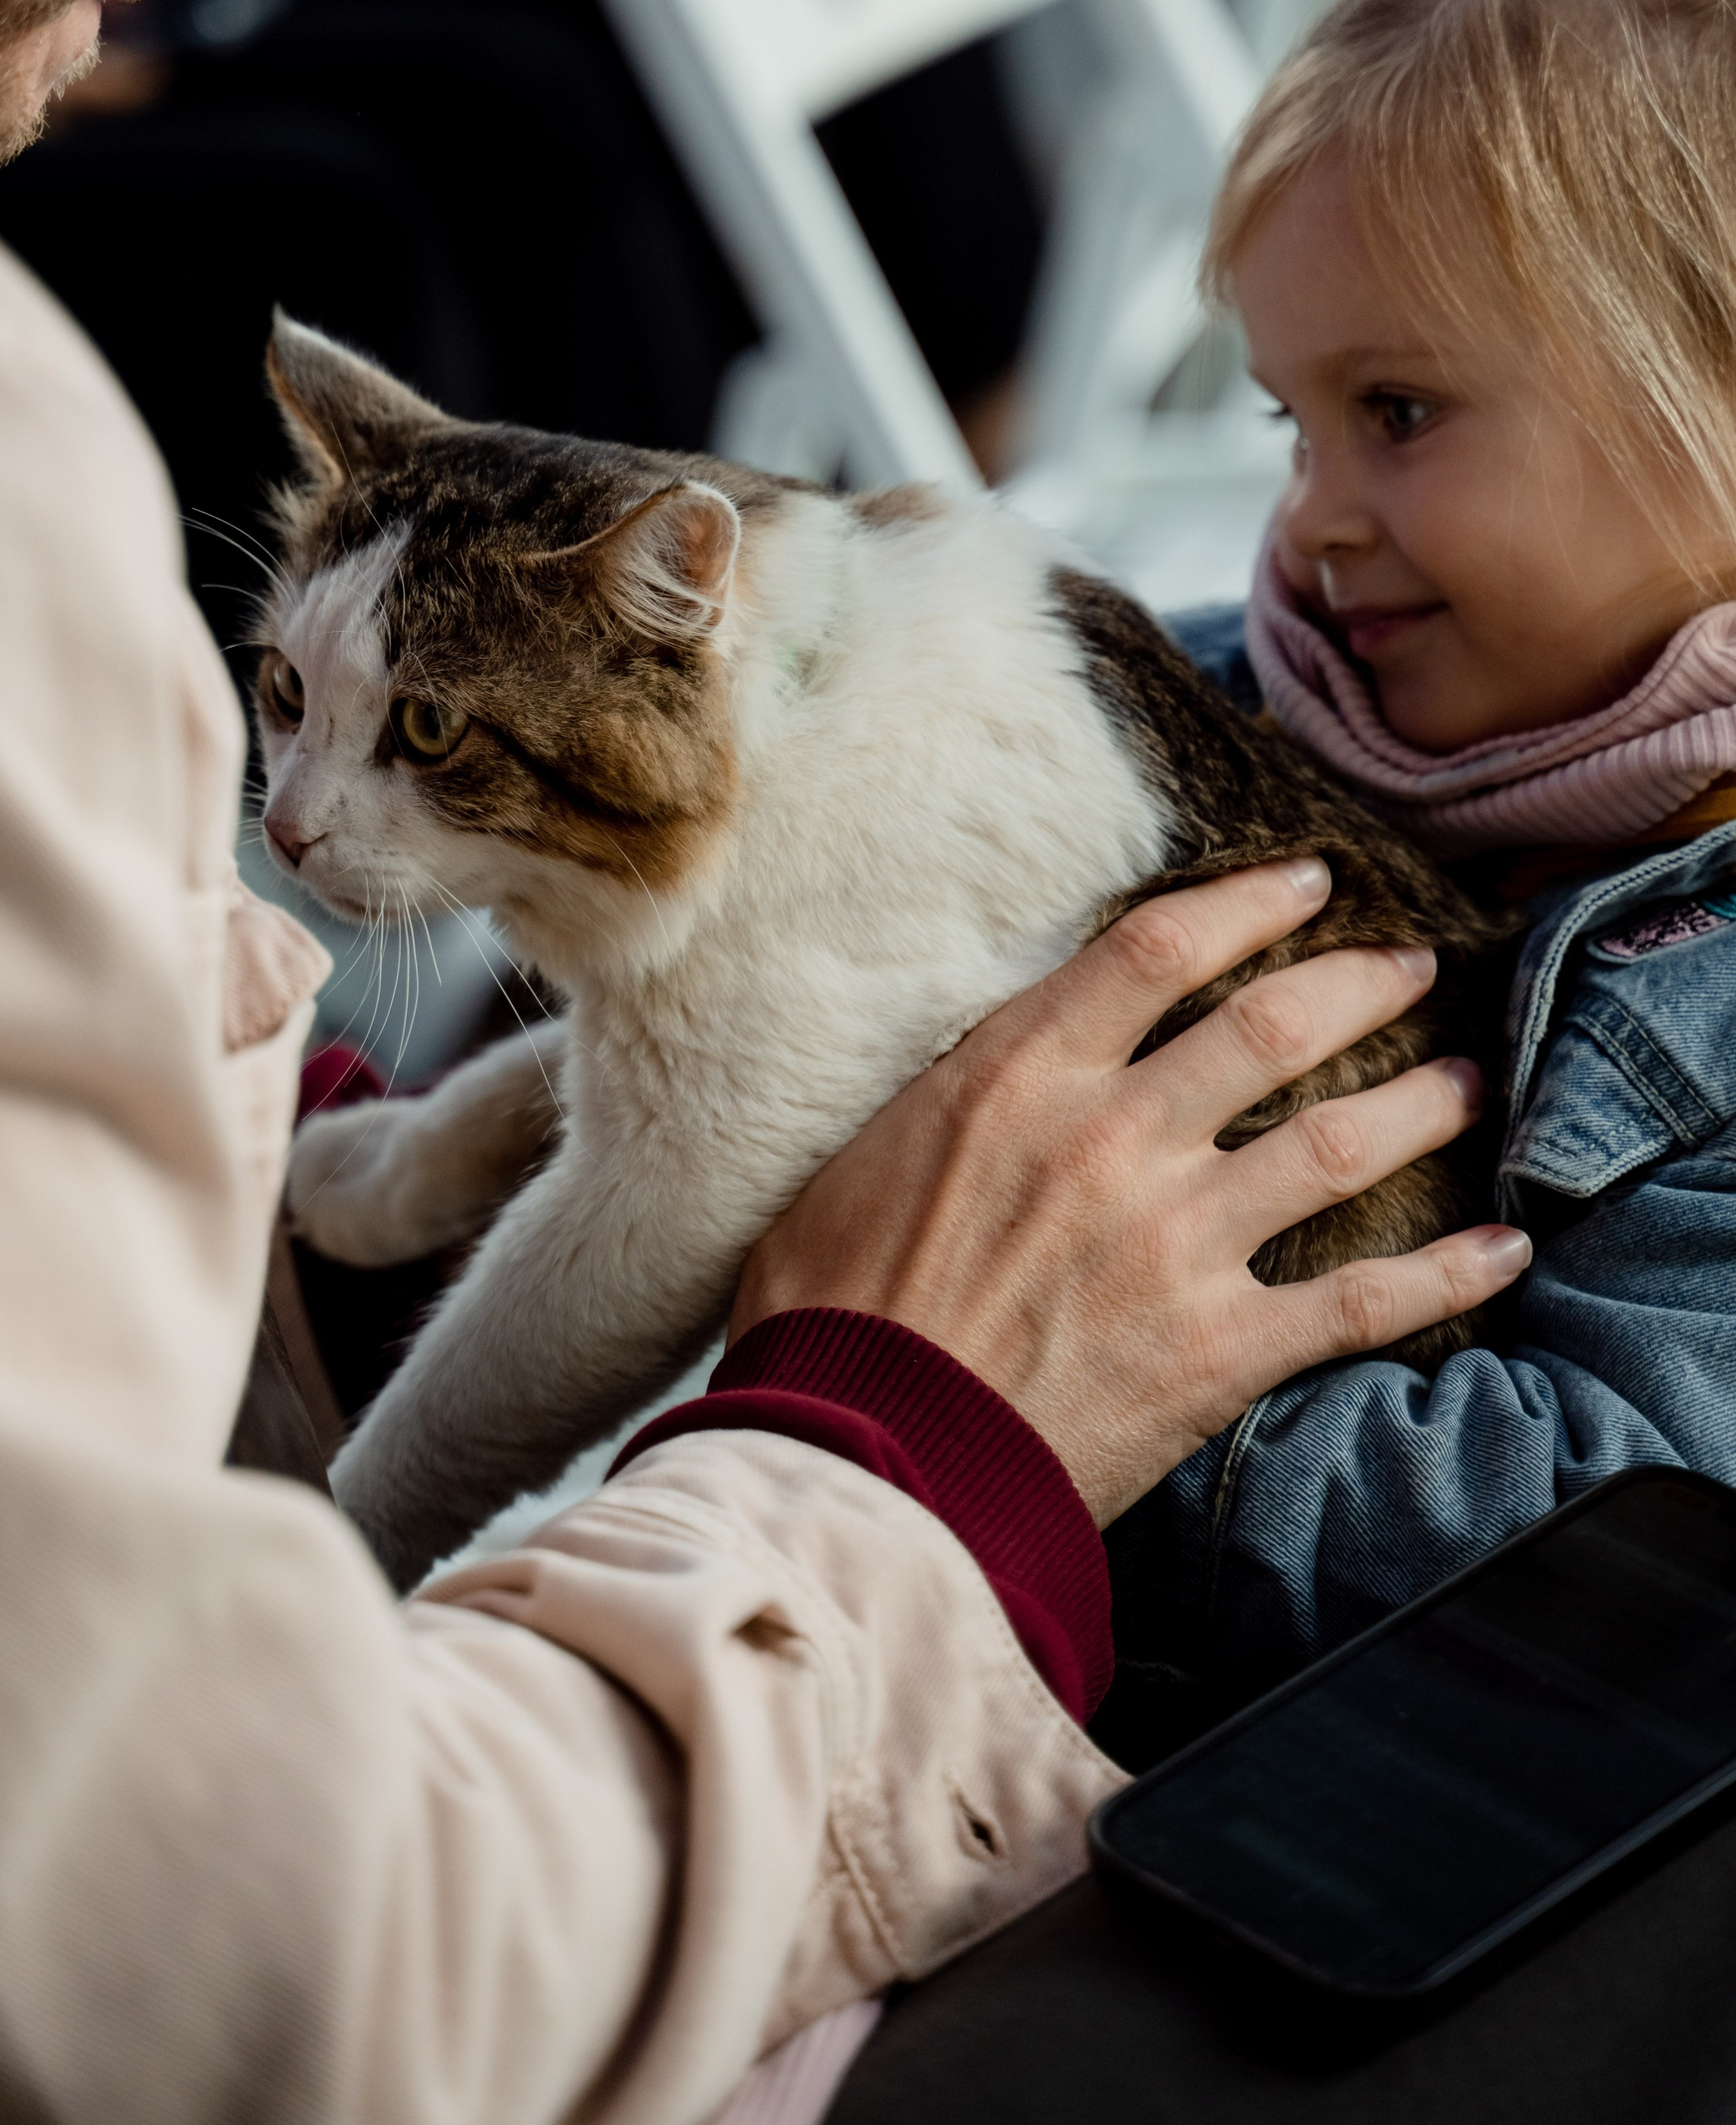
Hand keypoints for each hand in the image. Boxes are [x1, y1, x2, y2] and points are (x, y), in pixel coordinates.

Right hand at [730, 859, 1528, 1525]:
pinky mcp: (1217, 1348)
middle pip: (1272, 1026)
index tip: (1306, 882)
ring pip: (1336, 1145)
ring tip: (1464, 1083)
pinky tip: (1503, 1251)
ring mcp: (1175, 1242)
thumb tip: (993, 1063)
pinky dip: (1447, 1274)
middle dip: (1360, 983)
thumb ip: (951, 1094)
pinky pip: (1363, 1300)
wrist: (859, 1454)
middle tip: (1411, 963)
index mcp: (1017, 1076)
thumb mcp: (863, 1156)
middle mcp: (1113, 1138)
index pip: (1159, 949)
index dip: (1248, 903)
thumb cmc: (832, 1311)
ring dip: (1418, 1105)